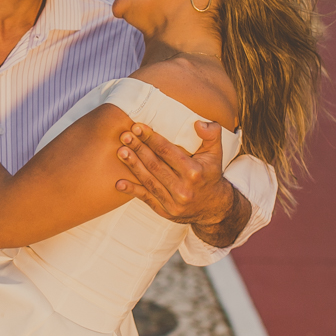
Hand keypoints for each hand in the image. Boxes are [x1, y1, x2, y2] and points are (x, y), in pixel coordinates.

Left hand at [115, 120, 236, 227]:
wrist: (214, 208)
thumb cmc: (210, 175)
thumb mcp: (216, 154)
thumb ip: (212, 134)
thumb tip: (199, 123)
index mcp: (194, 172)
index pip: (167, 151)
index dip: (151, 138)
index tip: (137, 127)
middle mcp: (183, 188)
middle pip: (155, 165)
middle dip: (138, 148)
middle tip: (124, 136)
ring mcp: (173, 202)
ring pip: (148, 181)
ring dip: (132, 165)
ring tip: (120, 151)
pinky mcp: (165, 212)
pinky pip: (146, 199)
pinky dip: (132, 190)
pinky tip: (119, 183)